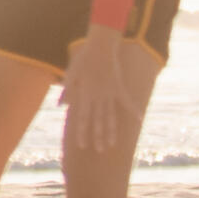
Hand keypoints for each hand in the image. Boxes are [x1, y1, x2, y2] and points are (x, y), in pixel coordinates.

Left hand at [59, 29, 141, 171]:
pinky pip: (127, 101)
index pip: (83, 118)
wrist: (100, 46)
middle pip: (98, 121)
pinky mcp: (119, 87)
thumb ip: (67, 91)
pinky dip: (133, 110)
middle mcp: (98, 97)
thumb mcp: (71, 74)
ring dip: (112, 131)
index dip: (83, 132)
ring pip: (111, 115)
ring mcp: (110, 93)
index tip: (82, 145)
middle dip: (99, 137)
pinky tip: (138, 120)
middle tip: (100, 151)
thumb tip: (60, 105)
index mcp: (85, 95)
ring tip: (112, 144)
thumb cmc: (83, 59)